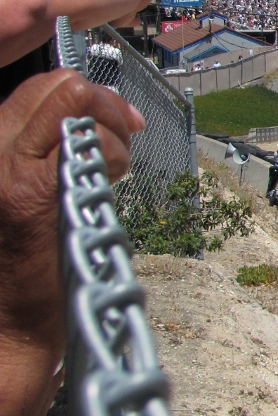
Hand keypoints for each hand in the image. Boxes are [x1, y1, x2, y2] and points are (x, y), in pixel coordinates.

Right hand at [0, 69, 144, 334]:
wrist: (3, 329)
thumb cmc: (23, 268)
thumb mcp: (24, 195)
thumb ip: (45, 155)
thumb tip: (94, 119)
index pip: (39, 88)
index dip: (86, 95)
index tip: (118, 118)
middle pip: (56, 86)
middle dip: (103, 104)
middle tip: (128, 133)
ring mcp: (3, 167)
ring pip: (70, 102)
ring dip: (110, 132)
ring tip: (113, 170)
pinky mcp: (28, 193)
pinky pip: (83, 143)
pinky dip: (111, 152)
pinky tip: (111, 181)